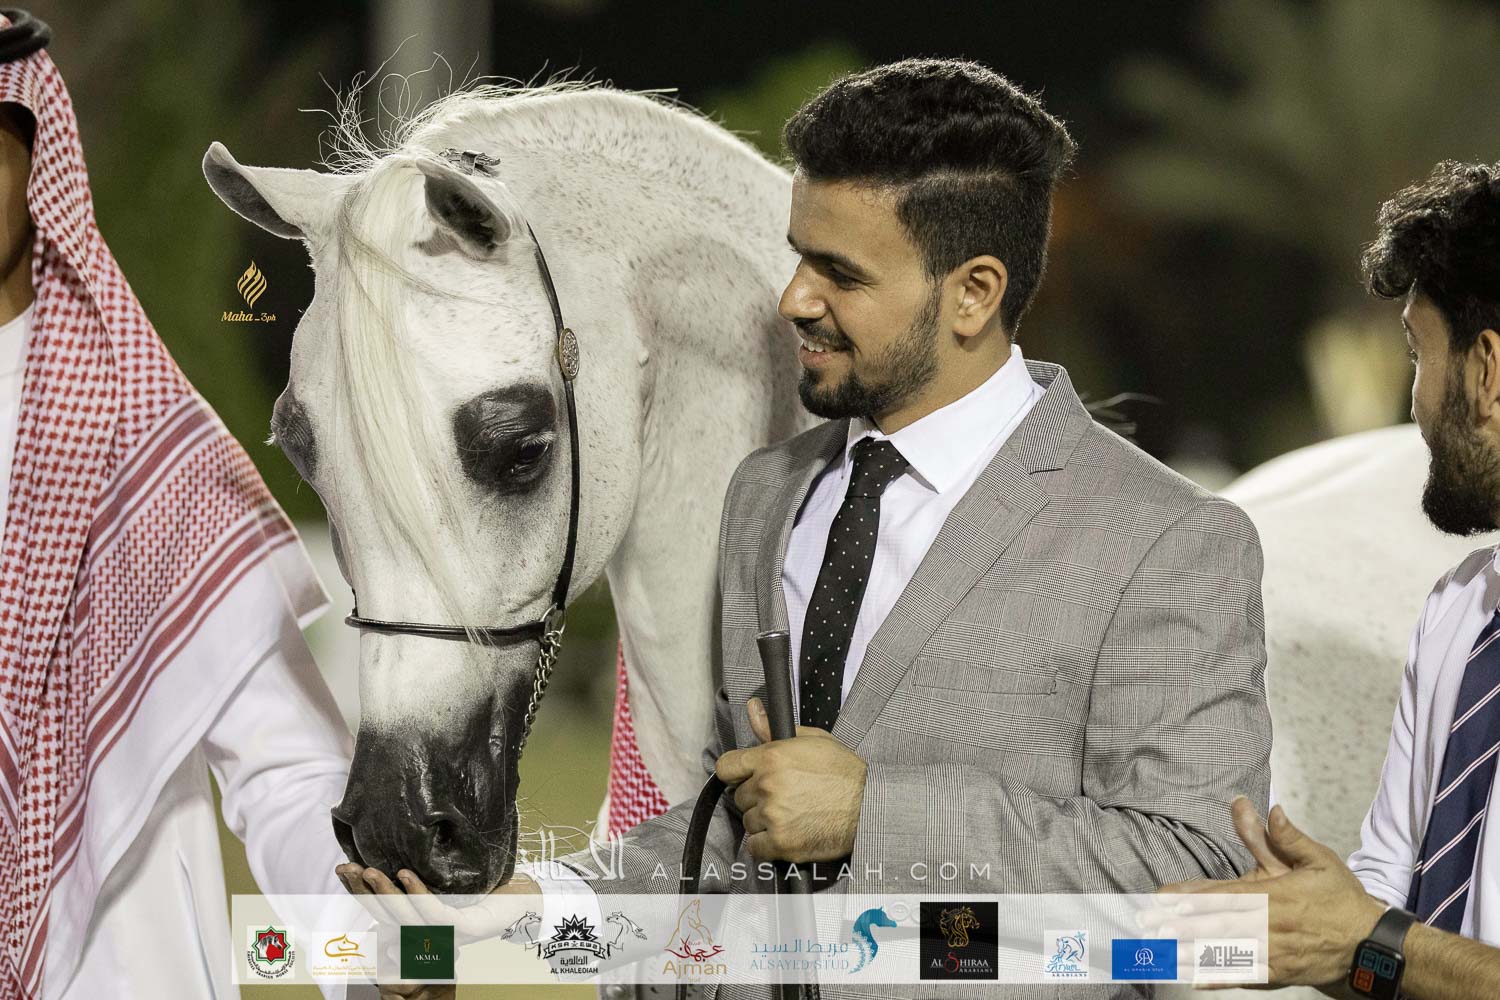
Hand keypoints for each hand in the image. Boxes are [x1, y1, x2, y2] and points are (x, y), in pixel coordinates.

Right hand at [335, 862, 541, 995]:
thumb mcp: (451, 877)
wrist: (529, 898)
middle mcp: (430, 932)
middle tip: (344, 868)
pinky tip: (405, 875)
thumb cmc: (490, 885)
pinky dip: (418, 894)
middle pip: (387, 914)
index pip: (384, 907)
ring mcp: (446, 934)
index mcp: (422, 920)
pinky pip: (435, 914)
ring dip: (385, 892)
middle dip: (363, 890)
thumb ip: (427, 869)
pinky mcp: (464, 928)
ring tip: (368, 871)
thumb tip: (400, 843)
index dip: (361, 889)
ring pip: (406, 917)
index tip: (343, 868)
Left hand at [713, 697, 865, 862]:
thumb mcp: (812, 740)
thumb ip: (774, 729)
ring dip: (763, 821)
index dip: (735, 773)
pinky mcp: (781, 843)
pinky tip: (786, 834)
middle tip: (782, 797)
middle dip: (756, 797)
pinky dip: (766, 844)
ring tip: (790, 815)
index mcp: (772, 757)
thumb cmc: (844, 772)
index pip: (727, 767)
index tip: (744, 778)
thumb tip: (753, 709)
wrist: (869, 806)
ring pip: (748, 821)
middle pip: (739, 796)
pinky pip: (755, 847)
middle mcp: (767, 786)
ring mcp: (773, 816)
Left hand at [1147, 796, 1385, 987]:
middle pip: (1216, 924)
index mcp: (1275, 896)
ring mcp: (1273, 953)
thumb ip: (1286, 838)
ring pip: (1224, 952)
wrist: (1371, 947)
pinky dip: (1217, 977)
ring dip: (1188, 951)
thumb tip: (1269, 809)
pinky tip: (1191, 978)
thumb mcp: (1318, 861)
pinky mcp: (1278, 974)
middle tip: (1145, 925)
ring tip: (1156, 951)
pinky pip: (1242, 975)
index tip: (1162, 897)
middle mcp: (1269, 926)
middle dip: (1178, 924)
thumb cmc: (1341, 901)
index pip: (1224, 894)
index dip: (1192, 896)